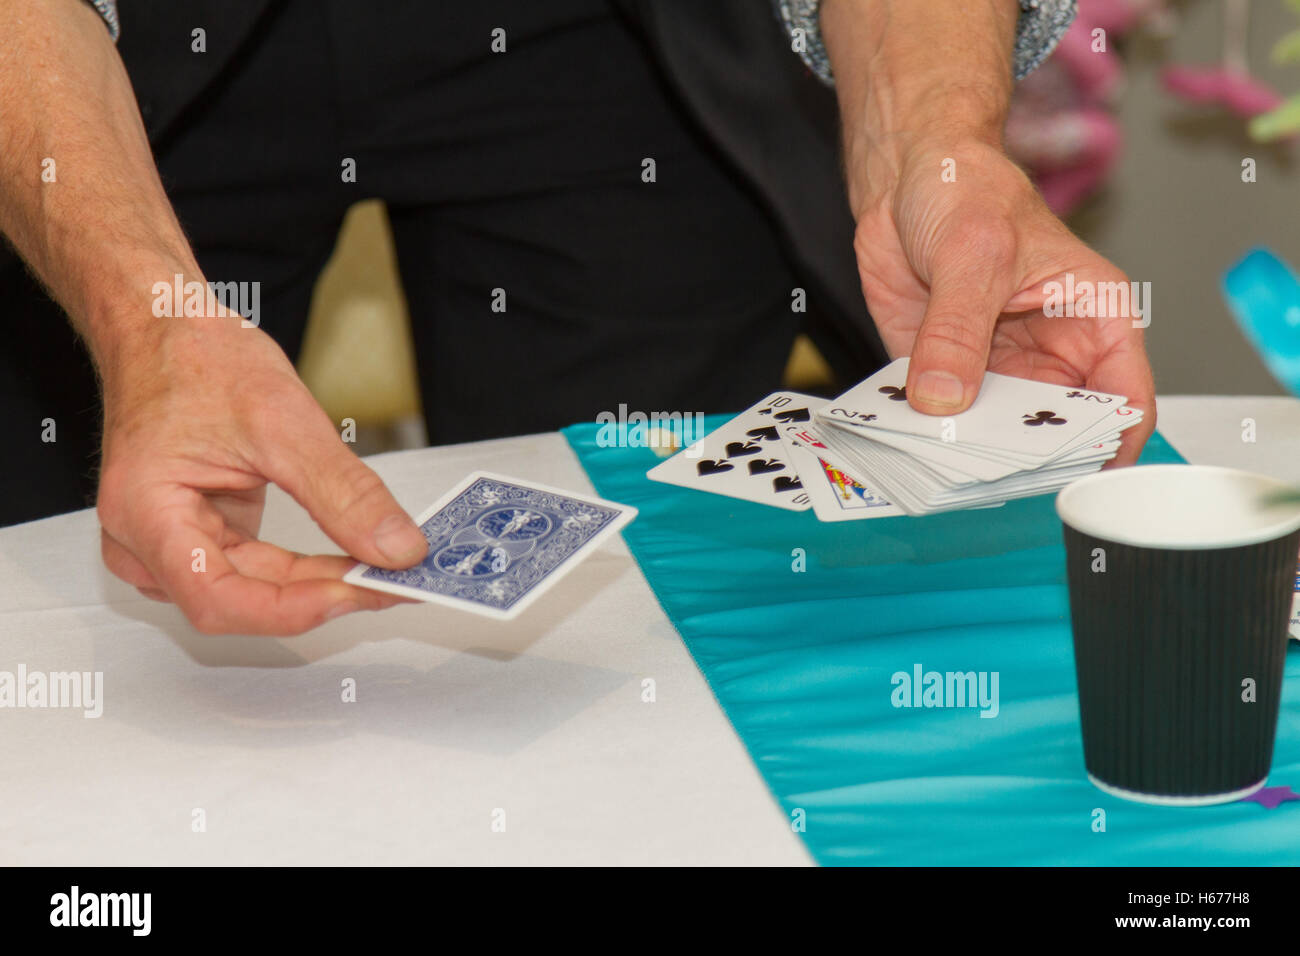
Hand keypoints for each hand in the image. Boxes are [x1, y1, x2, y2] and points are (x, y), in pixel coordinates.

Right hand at [96, 314, 427, 634]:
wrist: (166, 329)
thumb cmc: (193, 358)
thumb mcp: (284, 420)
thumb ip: (343, 493)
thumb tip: (395, 548)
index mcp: (144, 512)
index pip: (216, 597)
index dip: (291, 608)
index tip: (355, 592)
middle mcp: (145, 541)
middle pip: (239, 602)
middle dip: (320, 596)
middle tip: (392, 582)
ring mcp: (173, 543)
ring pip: (253, 593)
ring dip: (318, 586)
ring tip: (381, 571)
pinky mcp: (203, 536)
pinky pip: (258, 571)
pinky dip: (307, 570)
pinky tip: (351, 559)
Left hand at [853, 139, 1155, 464]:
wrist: (906, 176)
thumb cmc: (969, 189)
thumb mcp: (973, 254)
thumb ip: (958, 329)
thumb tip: (946, 396)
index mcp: (1095, 317)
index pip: (1124, 398)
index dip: (1110, 443)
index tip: (1079, 477)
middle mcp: (1052, 352)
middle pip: (1057, 429)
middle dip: (1030, 457)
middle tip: (995, 474)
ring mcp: (998, 367)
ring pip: (996, 433)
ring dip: (970, 449)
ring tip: (944, 465)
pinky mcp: (945, 372)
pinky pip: (941, 416)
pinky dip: (925, 432)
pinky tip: (908, 443)